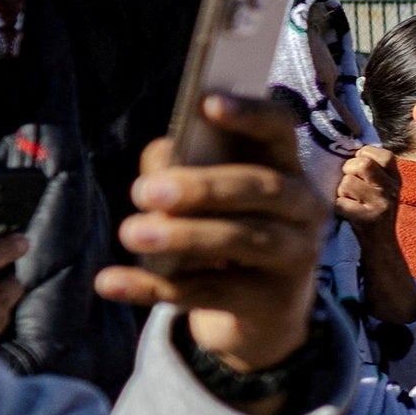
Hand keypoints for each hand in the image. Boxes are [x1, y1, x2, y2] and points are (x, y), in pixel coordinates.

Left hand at [97, 98, 329, 375]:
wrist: (260, 311)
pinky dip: (156, 288)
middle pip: (265, 188)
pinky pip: (212, 293)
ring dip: (184, 236)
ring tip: (130, 233)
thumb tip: (160, 163)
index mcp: (286, 168)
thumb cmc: (226, 230)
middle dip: (204, 187)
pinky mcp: (272, 303)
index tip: (207, 103)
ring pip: (246, 240)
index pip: (280, 130)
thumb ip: (178, 169)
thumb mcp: (205, 196)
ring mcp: (296, 258)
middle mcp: (304, 210)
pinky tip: (111, 282)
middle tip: (144, 192)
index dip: (250, 114)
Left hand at [332, 143, 401, 233]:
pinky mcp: (370, 219)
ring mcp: (383, 204)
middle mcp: (393, 190)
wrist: (381, 246)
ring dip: (341, 192)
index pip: (384, 155)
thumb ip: (372, 169)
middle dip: (348, 171)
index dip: (365, 155)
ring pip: (346, 183)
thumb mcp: (380, 188)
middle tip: (349, 184)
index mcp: (396, 179)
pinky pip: (341, 203)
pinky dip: (338, 208)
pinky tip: (346, 213)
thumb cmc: (371, 211)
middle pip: (362, 164)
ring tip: (349, 201)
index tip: (359, 166)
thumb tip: (347, 142)